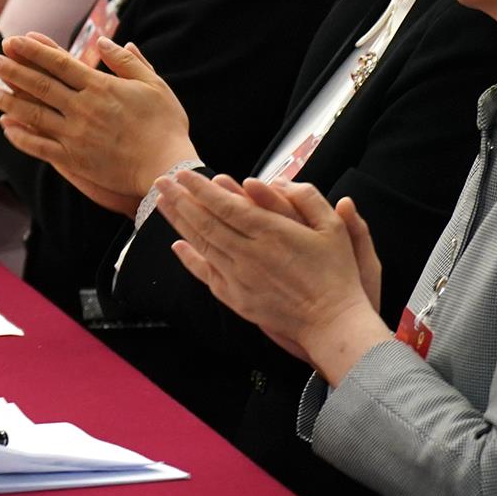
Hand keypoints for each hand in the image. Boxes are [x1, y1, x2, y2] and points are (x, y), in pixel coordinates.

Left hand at [0, 33, 200, 208]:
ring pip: (34, 114)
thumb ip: (128, 62)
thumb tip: (105, 42)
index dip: (33, 51)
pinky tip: (6, 128)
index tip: (13, 41)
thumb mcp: (154, 84)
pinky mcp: (73, 159)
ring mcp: (75, 134)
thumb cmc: (165, 124)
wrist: (165, 166)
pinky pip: (40, 147)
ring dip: (9, 101)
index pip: (59, 63)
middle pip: (39, 85)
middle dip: (12, 70)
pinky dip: (21, 137)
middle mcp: (82, 108)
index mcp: (100, 87)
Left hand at [155, 172, 389, 378]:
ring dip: (179, 222)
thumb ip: (306, 198)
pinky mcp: (237, 298)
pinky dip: (190, 258)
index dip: (200, 188)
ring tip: (162, 204)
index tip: (183, 174)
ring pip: (202, 244)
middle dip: (180, 199)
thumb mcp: (333, 227)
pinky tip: (177, 246)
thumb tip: (272, 181)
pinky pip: (206, 274)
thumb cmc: (336, 272)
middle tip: (160, 181)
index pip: (225, 204)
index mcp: (271, 232)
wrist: (331, 321)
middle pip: (205, 222)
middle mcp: (249, 254)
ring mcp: (240, 278)